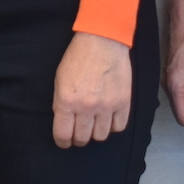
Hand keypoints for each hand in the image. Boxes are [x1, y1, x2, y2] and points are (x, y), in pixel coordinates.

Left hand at [52, 31, 132, 147]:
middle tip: (78, 134)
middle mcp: (87, 107)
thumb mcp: (59, 80)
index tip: (64, 142)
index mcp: (67, 101)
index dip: (62, 142)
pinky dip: (112, 126)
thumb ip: (61, 103)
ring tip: (93, 125)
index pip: (63, 135)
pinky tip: (108, 119)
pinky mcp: (123, 103)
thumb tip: (64, 122)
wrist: (102, 41)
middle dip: (78, 139)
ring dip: (95, 133)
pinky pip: (119, 127)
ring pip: (101, 136)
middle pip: (83, 138)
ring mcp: (107, 106)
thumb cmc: (78, 57)